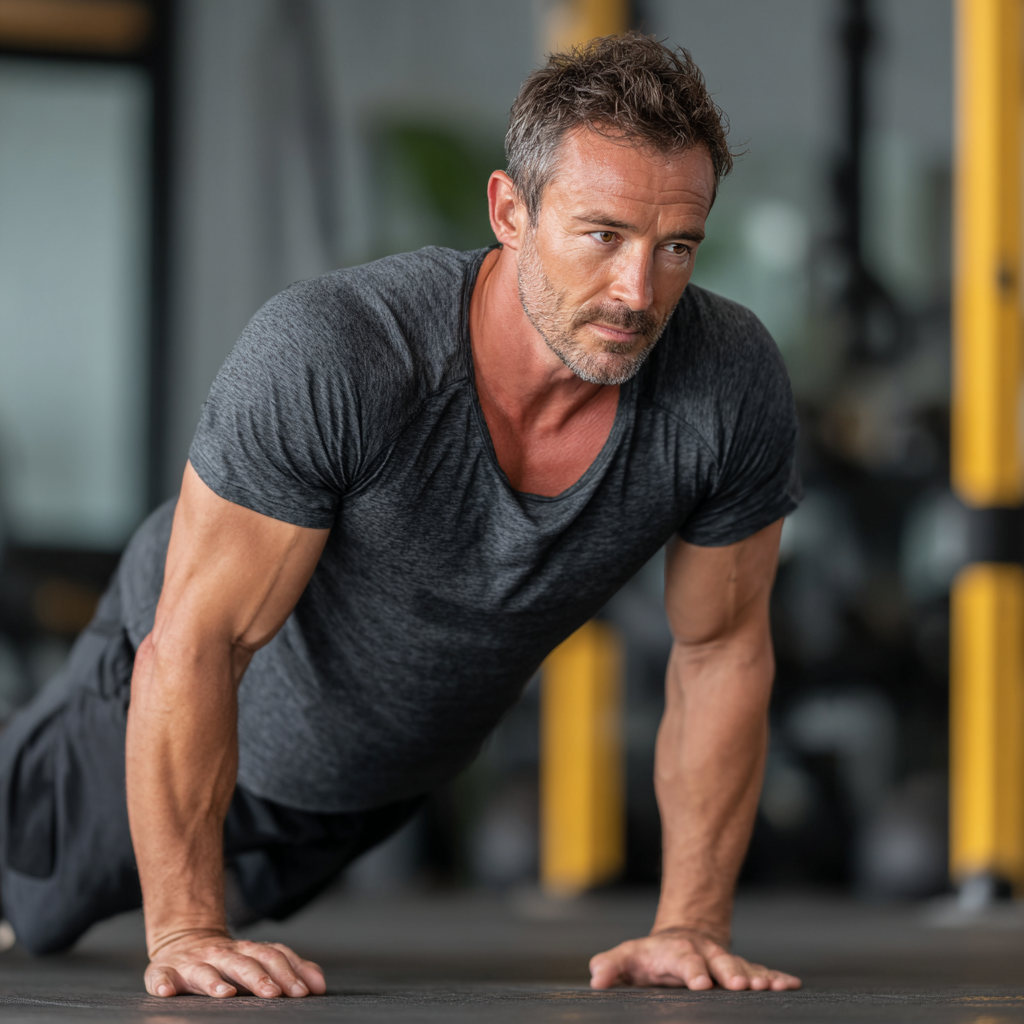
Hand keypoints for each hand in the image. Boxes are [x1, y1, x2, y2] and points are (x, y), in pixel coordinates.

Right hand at [145, 930, 326, 997]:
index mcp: (247, 951)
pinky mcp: (165, 971)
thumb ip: (292, 969)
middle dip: (259, 978)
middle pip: (243, 963)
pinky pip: (160, 976)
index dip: (288, 972)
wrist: (184, 941)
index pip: (272, 957)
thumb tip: (320, 985)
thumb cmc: (230, 959)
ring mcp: (193, 962)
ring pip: (205, 971)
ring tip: (226, 993)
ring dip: (214, 982)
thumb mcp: (260, 959)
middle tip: (274, 994)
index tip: (302, 991)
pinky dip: (162, 982)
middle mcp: (222, 954)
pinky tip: (165, 991)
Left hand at [589, 927, 800, 990]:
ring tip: (770, 987)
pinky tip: (791, 985)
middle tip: (741, 985)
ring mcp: (724, 960)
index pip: (683, 961)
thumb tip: (596, 978)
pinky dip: (776, 978)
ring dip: (757, 976)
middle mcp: (703, 953)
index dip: (692, 971)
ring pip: (743, 966)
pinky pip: (761, 972)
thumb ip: (611, 967)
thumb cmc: (649, 957)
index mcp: (675, 952)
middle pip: (718, 961)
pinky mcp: (741, 969)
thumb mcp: (627, 959)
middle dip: (730, 972)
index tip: (700, 984)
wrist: (680, 936)